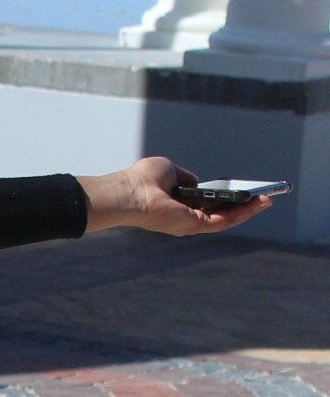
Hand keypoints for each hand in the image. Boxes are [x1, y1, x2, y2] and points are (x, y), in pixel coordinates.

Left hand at [78, 156, 275, 237]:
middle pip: (219, 214)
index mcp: (178, 205)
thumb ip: (186, 177)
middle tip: (263, 198)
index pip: (206, 205)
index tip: (243, 192)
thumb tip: (197, 181)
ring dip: (248, 210)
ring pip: (225, 219)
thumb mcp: (169, 171)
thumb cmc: (142, 179)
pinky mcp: (193, 225)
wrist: (129, 192)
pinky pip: (223, 220)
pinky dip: (242, 212)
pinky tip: (256, 202)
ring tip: (267, 200)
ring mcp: (190, 224)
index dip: (225, 199)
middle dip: (243, 206)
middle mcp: (184, 218)